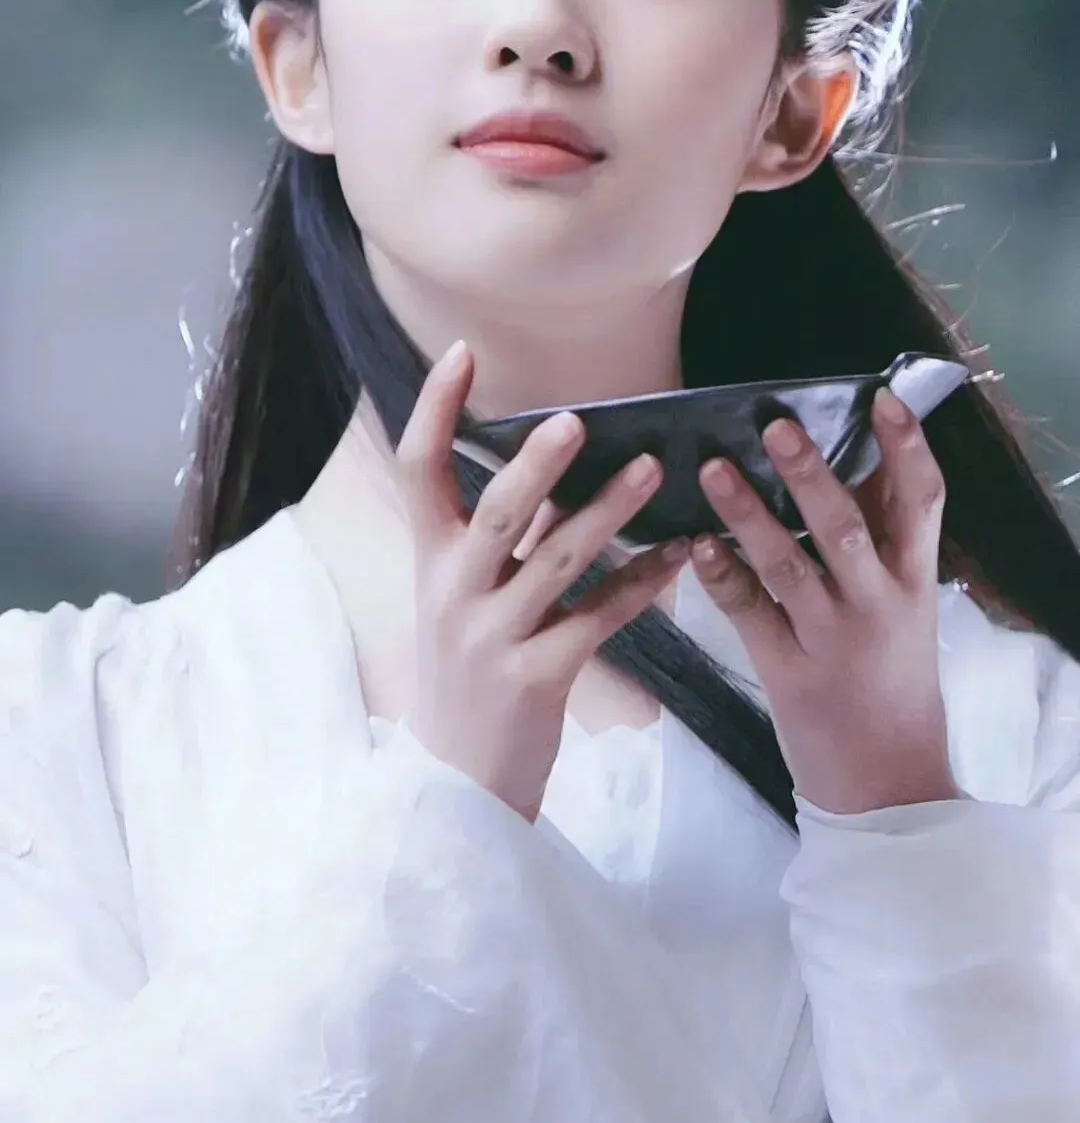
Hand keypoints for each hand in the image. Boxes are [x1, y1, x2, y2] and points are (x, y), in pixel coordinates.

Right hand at [395, 341, 691, 823]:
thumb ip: (495, 534)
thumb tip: (547, 457)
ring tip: (655, 469)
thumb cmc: (465, 674)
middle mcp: (453, 590)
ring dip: (610, 511)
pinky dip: (643, 582)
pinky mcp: (538, 677)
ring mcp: (493, 636)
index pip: (417, 468)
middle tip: (577, 419)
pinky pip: (600, 618)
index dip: (436, 408)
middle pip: (495, 511)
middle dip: (536, 463)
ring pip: (558, 559)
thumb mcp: (457, 597)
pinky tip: (681, 554)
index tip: (464, 351)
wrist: (455, 787)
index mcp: (430, 560)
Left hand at [691, 387, 962, 813]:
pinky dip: (722, 576)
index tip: (883, 399)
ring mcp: (831, 640)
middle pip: (847, 528)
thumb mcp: (909, 606)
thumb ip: (886, 541)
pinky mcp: (789, 672)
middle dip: (812, 475)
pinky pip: (750, 615)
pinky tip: (696, 545)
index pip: (923, 503)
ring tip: (715, 468)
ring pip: (789, 566)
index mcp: (914, 582)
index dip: (907, 448)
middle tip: (778, 425)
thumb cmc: (894, 678)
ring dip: (749, 515)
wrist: (889, 783)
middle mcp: (878, 605)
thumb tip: (857, 458)